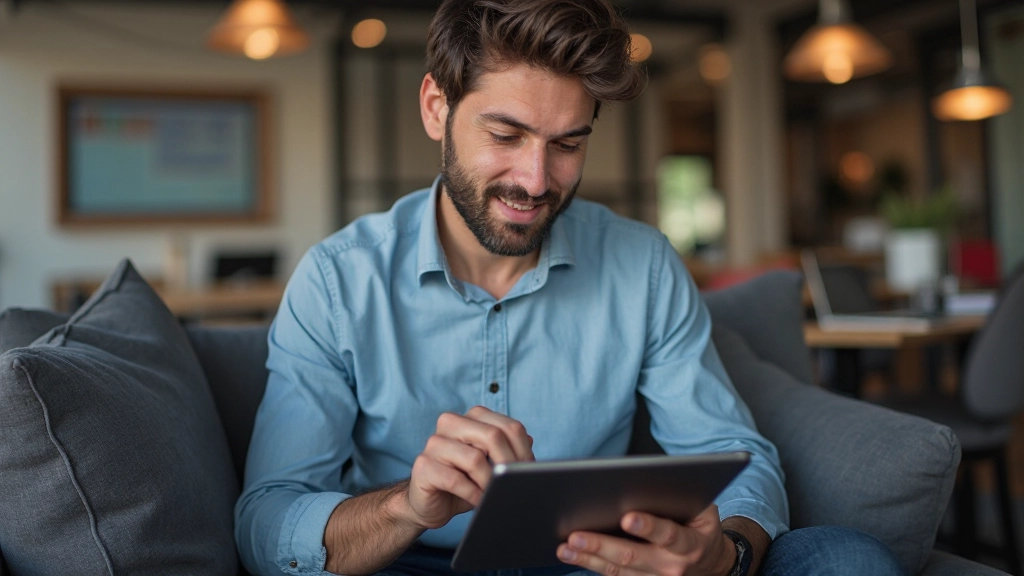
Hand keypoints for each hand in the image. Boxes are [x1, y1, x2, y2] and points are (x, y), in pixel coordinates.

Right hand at [403, 406, 534, 529]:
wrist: (430, 504)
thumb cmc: (465, 482)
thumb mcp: (492, 465)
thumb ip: (509, 451)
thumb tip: (531, 442)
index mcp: (471, 418)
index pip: (508, 426)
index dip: (523, 451)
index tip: (527, 472)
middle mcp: (450, 423)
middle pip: (492, 436)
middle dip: (508, 465)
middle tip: (512, 484)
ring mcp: (434, 443)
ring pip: (474, 459)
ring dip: (489, 482)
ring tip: (493, 494)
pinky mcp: (423, 465)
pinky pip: (455, 480)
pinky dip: (472, 494)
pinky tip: (478, 501)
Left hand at [556, 504, 735, 575]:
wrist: (711, 563)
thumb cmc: (699, 527)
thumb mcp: (701, 509)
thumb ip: (679, 498)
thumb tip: (646, 481)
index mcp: (689, 544)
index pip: (668, 535)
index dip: (648, 527)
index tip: (626, 517)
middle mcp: (671, 566)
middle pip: (633, 556)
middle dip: (602, 546)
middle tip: (576, 536)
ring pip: (618, 571)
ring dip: (589, 559)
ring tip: (565, 548)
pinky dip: (592, 566)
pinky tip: (573, 556)